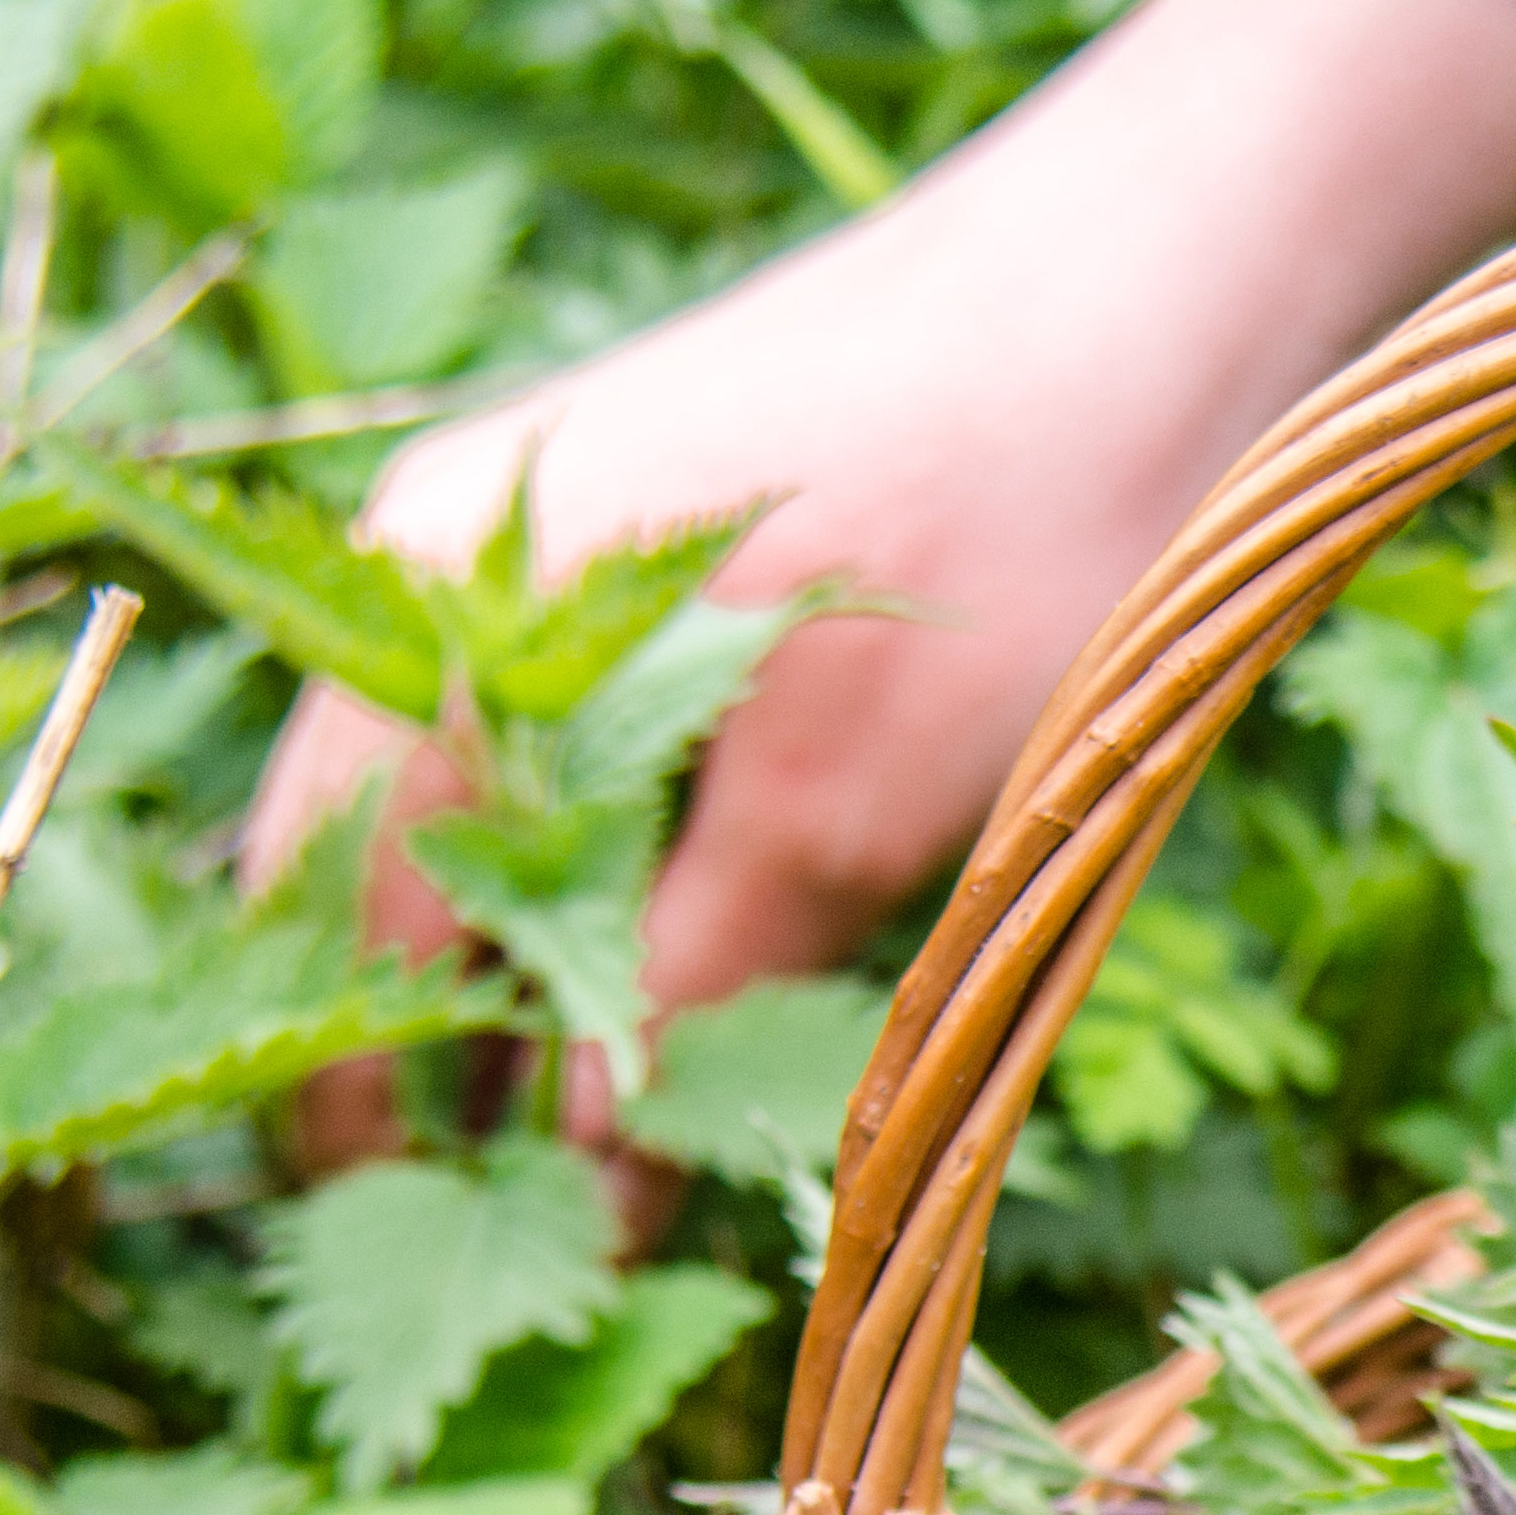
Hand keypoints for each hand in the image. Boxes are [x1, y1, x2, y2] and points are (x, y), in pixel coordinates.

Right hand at [254, 0, 1515, 1172]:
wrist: (1172, 256)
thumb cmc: (1019, 508)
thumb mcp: (859, 796)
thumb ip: (698, 975)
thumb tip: (583, 1164)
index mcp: (441, 615)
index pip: (343, 916)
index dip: (379, 1100)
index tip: (432, 1258)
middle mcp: (440, 563)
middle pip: (359, 863)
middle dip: (415, 1048)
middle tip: (494, 1232)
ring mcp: (533, 534)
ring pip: (454, 809)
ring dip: (499, 971)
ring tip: (577, 1144)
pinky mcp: (642, 536)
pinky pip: (551, 745)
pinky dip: (578, 876)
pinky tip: (660, 977)